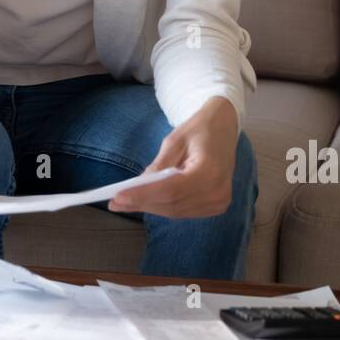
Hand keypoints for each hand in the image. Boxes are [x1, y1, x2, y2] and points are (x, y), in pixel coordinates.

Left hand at [107, 97, 238, 217]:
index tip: (117, 197)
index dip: (143, 195)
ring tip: (125, 202)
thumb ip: (158, 165)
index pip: (170, 190)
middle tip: (115, 202)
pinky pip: (183, 211)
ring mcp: (219, 201)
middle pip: (172, 204)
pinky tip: (146, 201)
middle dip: (141, 203)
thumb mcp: (175, 140)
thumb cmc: (199, 129)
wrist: (224, 128)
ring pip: (175, 211)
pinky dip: (163, 207)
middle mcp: (217, 191)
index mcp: (209, 171)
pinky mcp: (216, 206)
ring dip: (150, 207)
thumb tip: (137, 186)